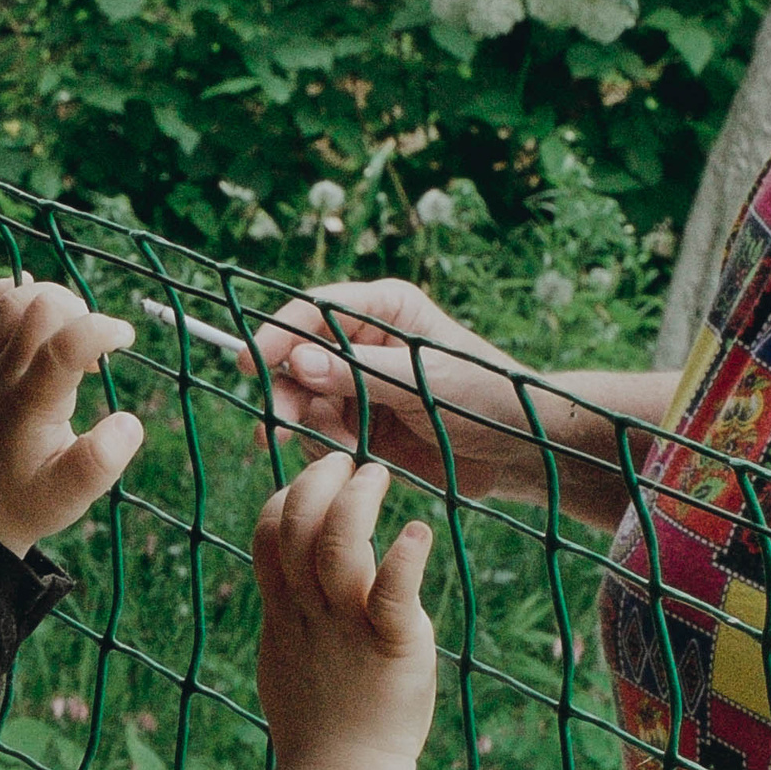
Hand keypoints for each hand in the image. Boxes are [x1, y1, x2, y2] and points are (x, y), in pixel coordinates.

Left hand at [0, 275, 143, 555]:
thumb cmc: (34, 501)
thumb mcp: (75, 495)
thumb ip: (103, 461)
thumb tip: (130, 422)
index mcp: (31, 402)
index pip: (62, 343)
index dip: (100, 330)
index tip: (125, 341)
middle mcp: (7, 376)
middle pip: (37, 308)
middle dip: (80, 312)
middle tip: (97, 348)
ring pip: (12, 301)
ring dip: (52, 301)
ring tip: (75, 334)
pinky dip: (7, 295)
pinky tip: (33, 306)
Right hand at [250, 280, 539, 498]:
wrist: (516, 453)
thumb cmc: (486, 398)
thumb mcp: (425, 382)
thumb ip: (361, 373)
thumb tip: (298, 362)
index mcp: (384, 309)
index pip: (315, 310)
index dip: (281, 333)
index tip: (254, 362)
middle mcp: (363, 343)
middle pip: (299, 358)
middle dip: (286, 392)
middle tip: (278, 426)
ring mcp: (358, 387)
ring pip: (303, 401)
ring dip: (307, 427)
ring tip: (340, 448)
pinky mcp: (359, 428)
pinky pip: (320, 436)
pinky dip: (325, 450)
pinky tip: (350, 460)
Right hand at [252, 454, 436, 769]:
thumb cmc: (319, 719)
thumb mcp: (286, 655)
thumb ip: (287, 611)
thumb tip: (285, 585)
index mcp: (283, 610)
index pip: (268, 533)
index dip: (286, 495)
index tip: (315, 483)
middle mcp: (309, 611)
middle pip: (298, 525)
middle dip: (319, 481)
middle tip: (349, 463)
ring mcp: (347, 626)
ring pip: (338, 545)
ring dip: (357, 501)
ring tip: (378, 476)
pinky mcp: (391, 643)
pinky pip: (393, 592)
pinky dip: (405, 556)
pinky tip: (418, 532)